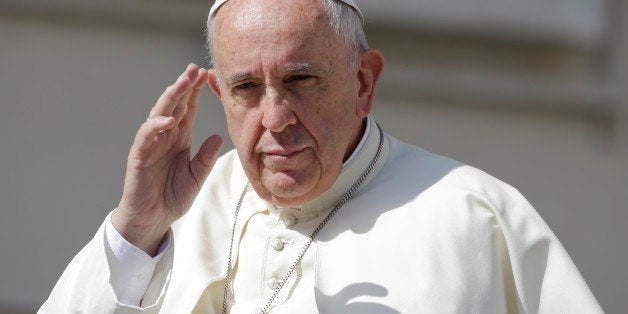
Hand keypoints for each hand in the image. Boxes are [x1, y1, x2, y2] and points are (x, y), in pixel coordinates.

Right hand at [113, 64, 222, 255]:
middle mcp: (165, 136)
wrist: (153, 220)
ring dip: (170, 97)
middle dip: (184, 86)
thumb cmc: (172, 198)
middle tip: (195, 68)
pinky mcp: (139, 156)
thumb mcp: (197, 176)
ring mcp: (151, 144)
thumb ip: (206, 157)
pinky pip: (146, 136)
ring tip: (182, 82)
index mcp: (179, 138)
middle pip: (174, 105)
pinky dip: (157, 125)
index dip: (195, 92)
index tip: (207, 75)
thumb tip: (218, 136)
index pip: (188, 109)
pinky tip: (170, 118)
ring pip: (159, 114)